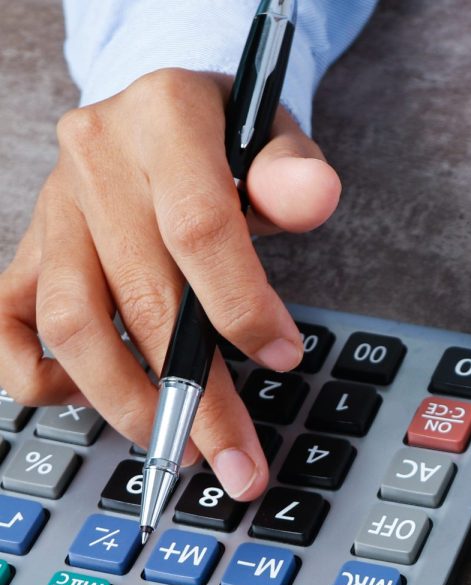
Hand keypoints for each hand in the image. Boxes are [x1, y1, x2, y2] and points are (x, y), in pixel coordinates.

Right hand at [0, 69, 340, 499]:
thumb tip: (315, 197)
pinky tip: (95, 401)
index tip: (283, 358)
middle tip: (239, 461)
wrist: (157, 112)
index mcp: (164, 121)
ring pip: (72, 324)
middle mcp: (96, 163)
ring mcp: (54, 211)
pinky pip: (10, 325)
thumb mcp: (274, 137)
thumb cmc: (226, 141)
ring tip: (181, 447)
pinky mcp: (29, 251)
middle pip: (144, 299)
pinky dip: (44, 378)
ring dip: (128, 402)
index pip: (199, 228)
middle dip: (200, 398)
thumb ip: (294, 173)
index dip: (243, 305)